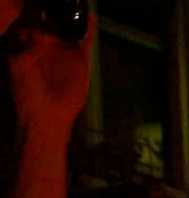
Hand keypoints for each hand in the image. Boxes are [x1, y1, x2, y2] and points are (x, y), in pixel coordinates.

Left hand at [6, 12, 91, 135]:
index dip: (36, 8)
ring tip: (76, 4)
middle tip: (60, 2)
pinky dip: (90, 28)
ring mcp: (66, 50)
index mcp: (30, 42)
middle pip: (52, 19)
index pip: (33, 18)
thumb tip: (33, 30)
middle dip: (53, 10)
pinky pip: (86, 39)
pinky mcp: (81, 59)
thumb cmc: (26, 91)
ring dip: (72, 15)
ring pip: (70, 26)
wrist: (47, 114)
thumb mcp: (17, 62)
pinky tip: (90, 15)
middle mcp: (49, 43)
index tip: (39, 2)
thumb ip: (25, 44)